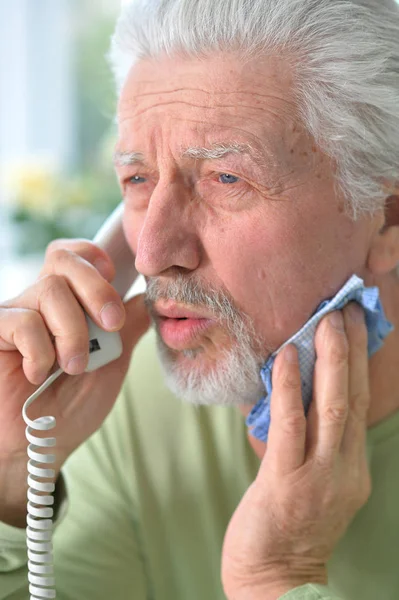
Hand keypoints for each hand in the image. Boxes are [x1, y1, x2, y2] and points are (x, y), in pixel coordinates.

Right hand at [0, 238, 148, 526]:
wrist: (40, 445)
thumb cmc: (72, 405)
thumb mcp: (114, 362)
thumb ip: (128, 326)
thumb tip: (149, 294)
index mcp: (70, 302)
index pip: (77, 255)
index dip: (96, 259)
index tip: (117, 285)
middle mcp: (41, 302)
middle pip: (64, 259)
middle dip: (97, 288)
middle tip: (112, 323)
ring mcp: (16, 314)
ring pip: (50, 290)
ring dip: (73, 333)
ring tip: (74, 367)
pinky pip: (23, 322)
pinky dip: (42, 351)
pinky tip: (39, 373)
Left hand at [221, 303, 370, 599]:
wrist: (274, 581)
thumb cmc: (289, 526)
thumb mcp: (315, 481)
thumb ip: (314, 441)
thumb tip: (296, 390)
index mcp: (351, 466)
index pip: (358, 405)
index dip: (359, 364)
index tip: (357, 327)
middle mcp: (344, 468)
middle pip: (352, 398)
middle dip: (352, 350)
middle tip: (347, 309)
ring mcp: (319, 476)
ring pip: (330, 406)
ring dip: (330, 360)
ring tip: (326, 320)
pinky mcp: (286, 481)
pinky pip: (290, 424)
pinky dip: (288, 387)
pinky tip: (285, 357)